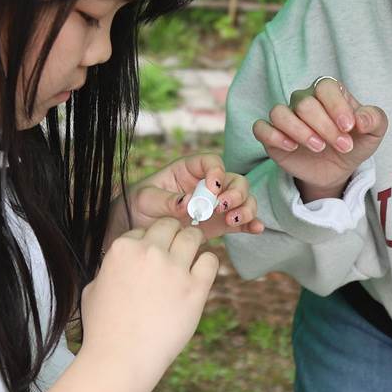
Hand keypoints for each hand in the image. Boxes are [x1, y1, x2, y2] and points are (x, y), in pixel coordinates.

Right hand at [79, 217, 218, 390]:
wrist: (121, 359)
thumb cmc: (104, 328)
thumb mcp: (93, 288)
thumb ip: (110, 268)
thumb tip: (122, 262)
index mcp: (122, 248)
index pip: (142, 230)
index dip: (147, 242)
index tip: (151, 256)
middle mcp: (149, 252)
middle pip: (170, 226)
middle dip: (173, 234)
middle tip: (176, 248)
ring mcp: (174, 269)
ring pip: (193, 236)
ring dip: (193, 243)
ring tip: (192, 254)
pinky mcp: (195, 288)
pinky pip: (210, 260)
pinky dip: (207, 263)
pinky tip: (201, 273)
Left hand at [121, 153, 262, 238]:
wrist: (135, 227)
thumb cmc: (138, 205)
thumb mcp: (146, 199)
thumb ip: (167, 200)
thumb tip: (188, 204)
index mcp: (189, 170)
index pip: (212, 162)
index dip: (217, 172)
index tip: (212, 188)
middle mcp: (206, 184)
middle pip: (234, 180)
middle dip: (236, 192)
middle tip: (223, 207)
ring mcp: (215, 204)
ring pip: (243, 200)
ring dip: (245, 208)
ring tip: (233, 221)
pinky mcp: (220, 223)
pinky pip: (241, 221)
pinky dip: (251, 224)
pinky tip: (256, 229)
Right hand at [250, 76, 387, 201]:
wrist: (338, 169)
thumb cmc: (354, 142)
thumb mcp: (373, 133)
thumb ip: (375, 120)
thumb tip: (362, 120)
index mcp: (327, 92)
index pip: (325, 87)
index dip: (336, 106)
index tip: (349, 127)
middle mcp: (303, 100)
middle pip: (305, 104)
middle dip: (325, 127)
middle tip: (343, 146)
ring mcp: (286, 117)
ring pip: (280, 113)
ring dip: (300, 131)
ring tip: (319, 147)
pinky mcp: (271, 136)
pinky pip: (261, 128)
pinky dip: (274, 136)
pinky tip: (292, 147)